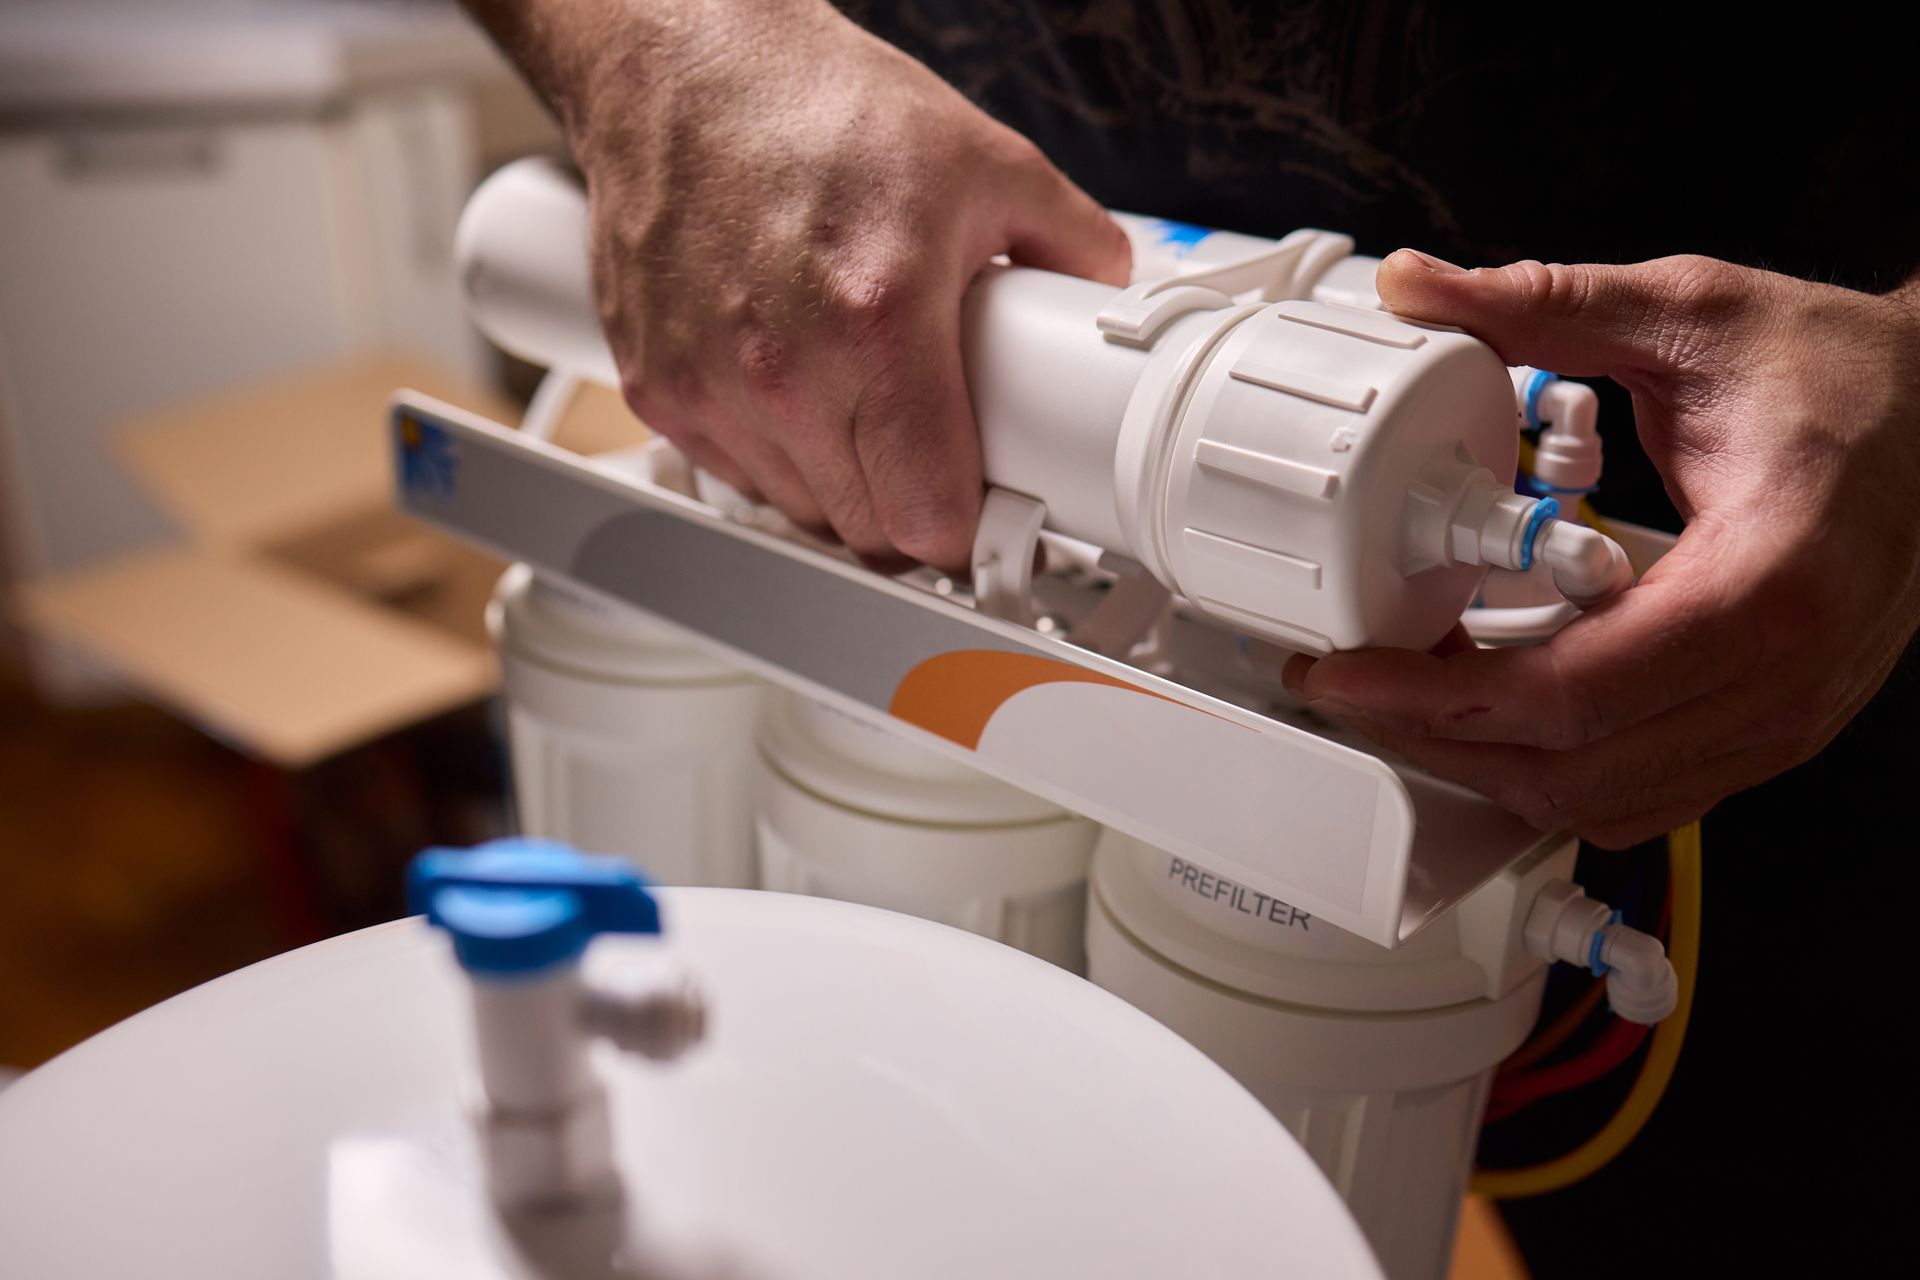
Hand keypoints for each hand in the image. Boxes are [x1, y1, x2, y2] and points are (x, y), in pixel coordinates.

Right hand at [549, 0, 1128, 568]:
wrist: (684, 65)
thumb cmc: (814, 104)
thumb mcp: (982, 159)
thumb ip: (1069, 236)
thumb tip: (1108, 288)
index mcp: (877, 324)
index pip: (927, 518)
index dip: (968, 527)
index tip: (985, 508)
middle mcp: (783, 373)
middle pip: (867, 535)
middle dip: (911, 510)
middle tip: (936, 459)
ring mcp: (710, 388)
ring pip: (800, 514)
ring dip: (842, 490)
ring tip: (866, 415)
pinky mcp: (658, 388)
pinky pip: (736, 476)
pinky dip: (776, 458)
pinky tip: (800, 397)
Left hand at [1285, 251, 1919, 846]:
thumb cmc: (1843, 373)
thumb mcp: (1690, 312)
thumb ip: (1548, 301)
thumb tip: (1415, 286)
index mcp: (1766, 579)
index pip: (1575, 690)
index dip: (1440, 697)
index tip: (1349, 672)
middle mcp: (1785, 677)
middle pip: (1573, 768)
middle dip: (1436, 739)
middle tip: (1348, 690)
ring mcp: (1787, 718)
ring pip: (1604, 800)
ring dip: (1485, 767)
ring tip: (1403, 702)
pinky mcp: (1774, 730)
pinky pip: (1646, 794)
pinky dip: (1553, 772)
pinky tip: (1494, 715)